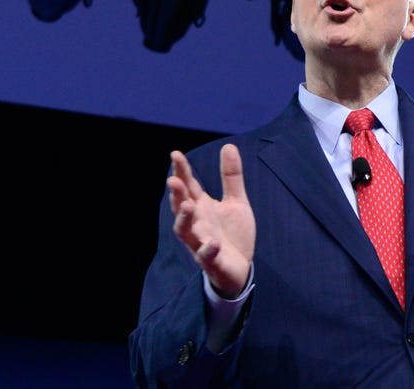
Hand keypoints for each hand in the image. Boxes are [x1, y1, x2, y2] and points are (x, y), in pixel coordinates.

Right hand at [167, 144, 255, 297]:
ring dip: (184, 219)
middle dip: (177, 194)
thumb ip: (231, 176)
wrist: (240, 268)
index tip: (175, 154)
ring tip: (187, 205)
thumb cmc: (232, 233)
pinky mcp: (211, 261)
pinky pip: (205, 256)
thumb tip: (228, 145)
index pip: (188, 186)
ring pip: (185, 231)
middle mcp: (197, 223)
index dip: (181, 171)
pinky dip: (207, 250)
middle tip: (173, 179)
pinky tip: (211, 243)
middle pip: (181, 206)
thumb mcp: (236, 201)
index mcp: (202, 207)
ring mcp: (201, 242)